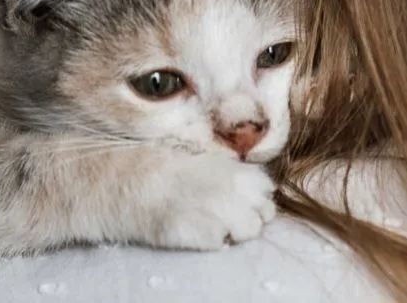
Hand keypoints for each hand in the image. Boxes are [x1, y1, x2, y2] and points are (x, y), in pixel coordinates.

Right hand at [149, 156, 276, 249]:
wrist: (139, 187)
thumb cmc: (169, 170)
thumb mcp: (208, 161)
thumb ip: (235, 174)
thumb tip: (253, 188)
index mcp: (239, 171)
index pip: (268, 188)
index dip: (258, 195)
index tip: (246, 199)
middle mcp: (239, 192)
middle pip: (266, 212)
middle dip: (253, 214)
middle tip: (233, 215)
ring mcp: (226, 215)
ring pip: (251, 231)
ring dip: (238, 231)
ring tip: (216, 225)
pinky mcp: (210, 237)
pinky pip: (224, 243)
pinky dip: (214, 241)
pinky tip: (198, 231)